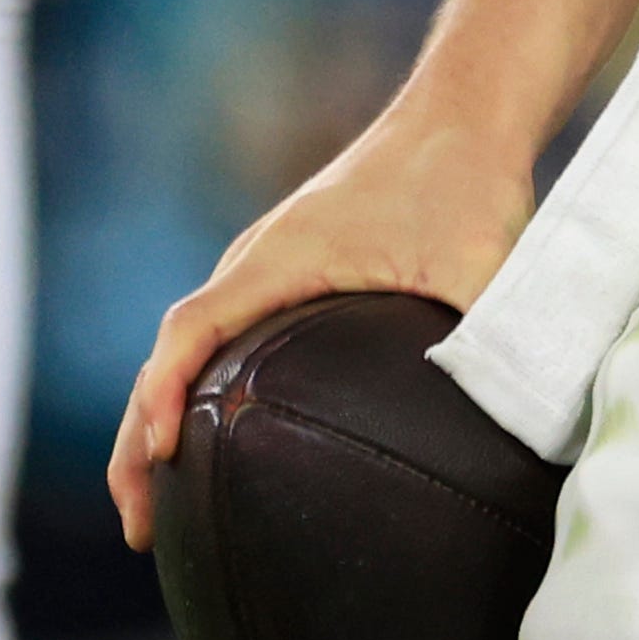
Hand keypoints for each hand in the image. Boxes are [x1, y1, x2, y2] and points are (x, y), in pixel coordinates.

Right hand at [110, 98, 540, 548]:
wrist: (465, 111)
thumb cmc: (468, 180)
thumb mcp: (485, 263)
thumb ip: (487, 342)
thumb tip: (498, 430)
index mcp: (283, 255)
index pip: (193, 328)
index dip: (164, 394)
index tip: (160, 456)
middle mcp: (260, 260)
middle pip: (171, 352)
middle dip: (140, 439)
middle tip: (143, 528)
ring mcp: (270, 266)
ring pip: (190, 348)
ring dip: (161, 418)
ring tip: (160, 508)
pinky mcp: (293, 273)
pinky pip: (224, 338)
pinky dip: (200, 391)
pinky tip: (223, 443)